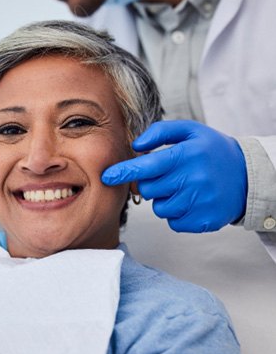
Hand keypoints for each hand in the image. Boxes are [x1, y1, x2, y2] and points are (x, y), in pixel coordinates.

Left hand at [101, 120, 247, 231]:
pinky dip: (177, 214)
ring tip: (184, 187)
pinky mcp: (203, 221)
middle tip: (169, 175)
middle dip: (151, 184)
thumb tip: (136, 145)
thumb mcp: (190, 131)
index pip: (146, 166)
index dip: (123, 172)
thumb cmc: (211, 151)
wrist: (247, 176)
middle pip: (149, 190)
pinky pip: (173, 222)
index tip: (107, 176)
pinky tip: (192, 201)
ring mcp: (200, 202)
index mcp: (186, 155)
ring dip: (165, 199)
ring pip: (159, 208)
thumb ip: (160, 132)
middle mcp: (193, 179)